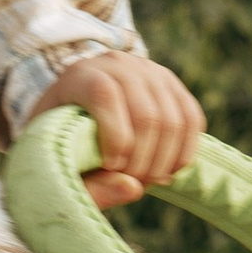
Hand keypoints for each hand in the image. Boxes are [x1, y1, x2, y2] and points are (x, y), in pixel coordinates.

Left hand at [27, 51, 204, 208]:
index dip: (113, 136)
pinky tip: (168, 171)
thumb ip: (88, 184)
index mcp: (78, 75)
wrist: (78, 111)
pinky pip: (192, 118)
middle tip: (131, 183)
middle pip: (146, 115)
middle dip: (143, 161)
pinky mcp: (171, 84)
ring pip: (173, 120)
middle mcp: (116, 64)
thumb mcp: (59, 164)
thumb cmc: (63, 143)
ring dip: (164, 161)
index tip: (110, 167)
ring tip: (147, 181)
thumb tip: (134, 188)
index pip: (104, 95)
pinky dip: (184, 151)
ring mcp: (149, 70)